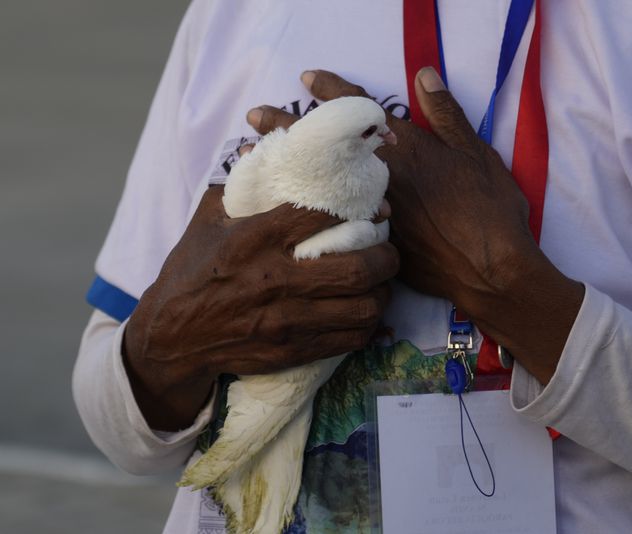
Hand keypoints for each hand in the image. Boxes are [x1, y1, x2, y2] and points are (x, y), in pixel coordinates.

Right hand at [124, 187, 398, 429]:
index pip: (321, 217)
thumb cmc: (192, 270)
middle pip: (356, 268)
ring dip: (382, 293)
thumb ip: (240, 183)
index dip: (359, 209)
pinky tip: (364, 309)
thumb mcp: (208, 219)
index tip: (376, 207)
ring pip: (361, 307)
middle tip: (388, 248)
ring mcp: (285, 320)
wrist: (171, 338)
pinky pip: (349, 338)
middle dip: (385, 256)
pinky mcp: (292, 350)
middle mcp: (274, 280)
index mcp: (254, 239)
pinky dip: (367, 323)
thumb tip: (266, 145)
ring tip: (382, 281)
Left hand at [283, 68, 583, 382]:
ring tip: (250, 160)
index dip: (332, 90)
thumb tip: (423, 74)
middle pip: (322, 147)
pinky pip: (324, 223)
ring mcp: (368, 214)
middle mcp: (375, 180)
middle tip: (253, 117)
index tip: (306, 77)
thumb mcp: (476, 152)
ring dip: (280, 167)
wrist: (490, 269)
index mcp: (402, 151)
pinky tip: (277, 208)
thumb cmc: (489, 209)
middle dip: (286, 127)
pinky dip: (297, 211)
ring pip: (313, 184)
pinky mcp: (368, 244)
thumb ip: (446, 114)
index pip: (358, 111)